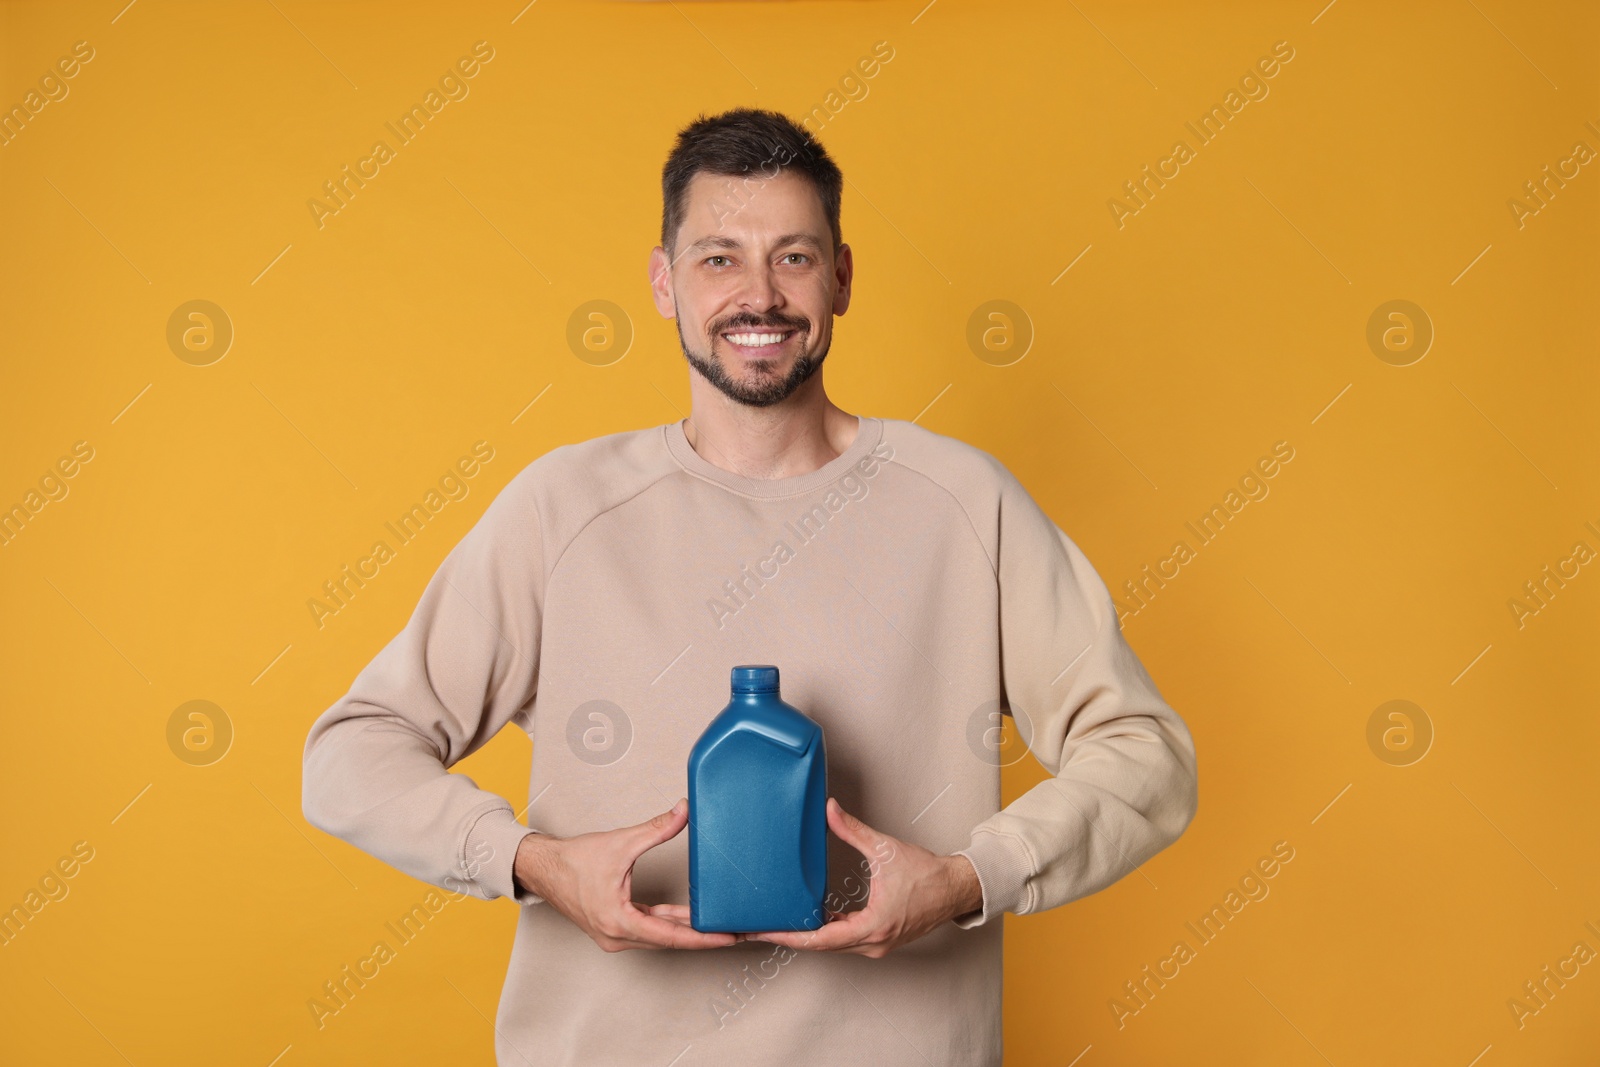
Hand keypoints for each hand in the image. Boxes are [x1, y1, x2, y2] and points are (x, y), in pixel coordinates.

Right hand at [513, 797, 740, 952]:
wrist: (542, 869)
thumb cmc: (572, 862)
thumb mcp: (620, 843)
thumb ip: (656, 829)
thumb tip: (683, 812)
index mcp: (619, 921)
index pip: (672, 935)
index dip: (704, 937)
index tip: (729, 937)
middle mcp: (618, 936)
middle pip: (672, 940)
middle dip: (705, 935)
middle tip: (738, 932)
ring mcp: (616, 935)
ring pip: (662, 936)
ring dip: (690, 930)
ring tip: (723, 927)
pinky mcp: (617, 928)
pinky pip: (652, 929)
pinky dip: (672, 923)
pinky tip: (693, 917)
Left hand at [744, 797, 983, 957]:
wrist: (956, 888)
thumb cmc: (927, 874)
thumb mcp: (885, 850)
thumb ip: (853, 830)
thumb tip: (830, 810)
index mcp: (873, 925)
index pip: (822, 938)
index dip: (790, 935)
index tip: (766, 933)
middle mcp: (874, 942)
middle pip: (823, 945)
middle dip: (791, 936)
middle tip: (759, 929)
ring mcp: (878, 943)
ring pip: (835, 944)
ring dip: (810, 934)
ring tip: (779, 924)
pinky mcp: (882, 939)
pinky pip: (847, 939)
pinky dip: (829, 930)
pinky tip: (815, 916)